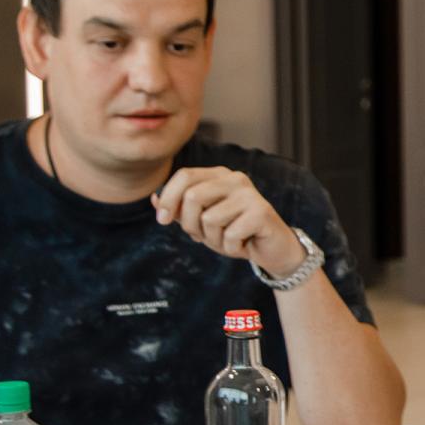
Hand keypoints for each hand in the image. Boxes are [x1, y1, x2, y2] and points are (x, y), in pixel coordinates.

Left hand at [153, 166, 304, 276]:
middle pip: (193, 196)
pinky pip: (229, 234)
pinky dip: (231, 247)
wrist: (272, 249)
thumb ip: (179, 210)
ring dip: (212, 240)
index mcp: (219, 175)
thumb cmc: (234, 232)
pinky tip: (243, 245)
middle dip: (189, 224)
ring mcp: (250, 194)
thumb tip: (153, 199)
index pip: (184, 176)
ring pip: (209, 219)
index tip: (162, 220)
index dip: (168, 198)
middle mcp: (235, 179)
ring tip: (226, 241)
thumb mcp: (201, 221)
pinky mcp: (262, 212)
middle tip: (201, 236)